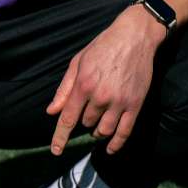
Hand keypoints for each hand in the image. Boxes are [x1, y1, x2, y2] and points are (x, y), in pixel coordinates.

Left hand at [47, 4, 163, 155]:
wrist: (135, 37)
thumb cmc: (104, 46)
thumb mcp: (78, 61)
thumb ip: (64, 88)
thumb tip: (52, 111)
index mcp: (84, 85)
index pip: (68, 119)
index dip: (59, 137)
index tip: (55, 151)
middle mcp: (101, 96)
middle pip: (86, 123)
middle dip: (83, 119)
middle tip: (87, 108)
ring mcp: (120, 102)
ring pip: (103, 131)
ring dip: (97, 131)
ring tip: (97, 123)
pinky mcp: (136, 104)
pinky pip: (125, 133)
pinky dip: (116, 144)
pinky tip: (110, 149)